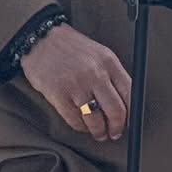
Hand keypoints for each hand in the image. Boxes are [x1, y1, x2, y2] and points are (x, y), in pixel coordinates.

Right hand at [20, 24, 132, 142]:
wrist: (40, 38)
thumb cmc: (69, 47)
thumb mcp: (98, 54)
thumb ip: (112, 75)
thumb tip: (124, 103)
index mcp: (108, 62)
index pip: (130, 95)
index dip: (131, 115)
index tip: (128, 122)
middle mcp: (95, 73)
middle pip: (116, 111)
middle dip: (116, 128)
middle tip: (113, 133)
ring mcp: (76, 85)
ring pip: (96, 121)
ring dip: (98, 132)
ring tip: (97, 132)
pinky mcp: (59, 94)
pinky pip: (75, 120)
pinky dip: (80, 126)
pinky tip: (80, 123)